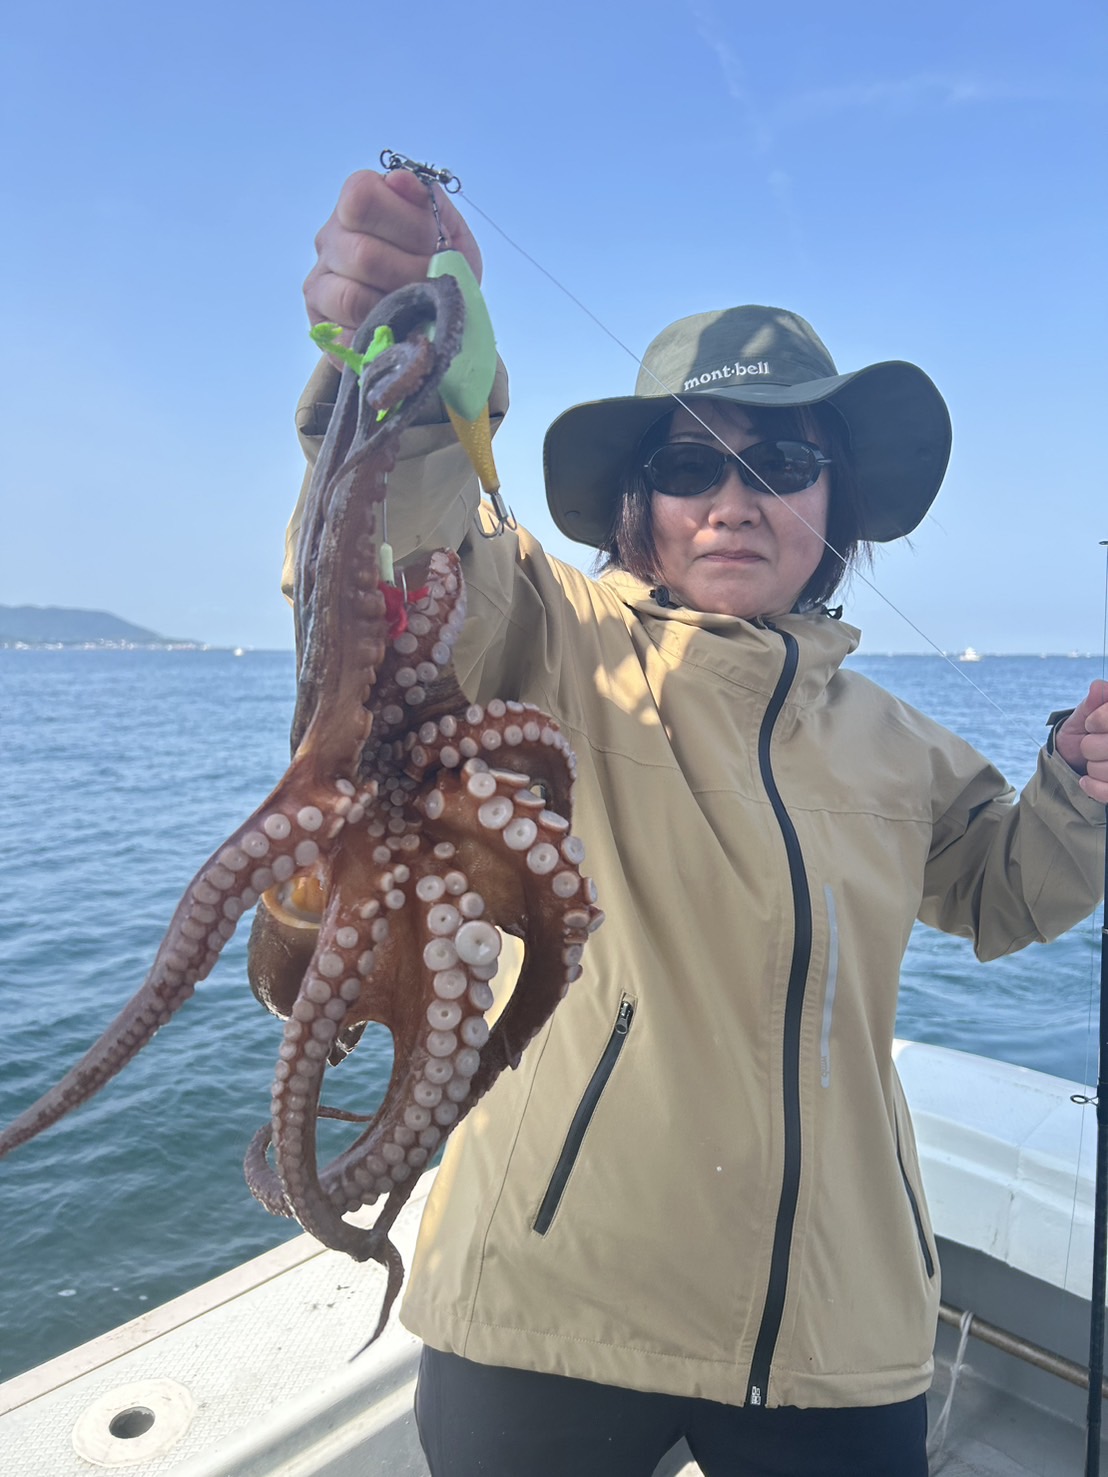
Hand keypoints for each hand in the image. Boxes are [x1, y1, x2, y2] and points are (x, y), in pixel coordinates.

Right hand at [303, 169, 482, 340]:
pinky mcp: (321, 323)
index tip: (435, 243)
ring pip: (350, 297)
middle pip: (362, 254)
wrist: (433, 316)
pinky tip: (396, 333)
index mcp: (358, 201)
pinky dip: (377, 340)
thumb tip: (401, 181)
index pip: (361, 197)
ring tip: (416, 311)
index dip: (406, 224)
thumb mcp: (449, 231)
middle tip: (433, 286)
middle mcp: (331, 237)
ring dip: (394, 309)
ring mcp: (320, 281)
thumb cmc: (439, 266)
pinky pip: (344, 336)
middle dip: (410, 275)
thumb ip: (429, 204)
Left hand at [1055, 679, 1107, 802]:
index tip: (1090, 724)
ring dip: (1092, 767)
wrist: (1074, 762)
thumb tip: (1098, 687)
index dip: (1099, 720)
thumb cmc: (1082, 734)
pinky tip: (1086, 780)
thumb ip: (1091, 703)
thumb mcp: (1082, 716)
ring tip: (1091, 762)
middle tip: (1089, 745)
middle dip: (1092, 746)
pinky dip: (1093, 786)